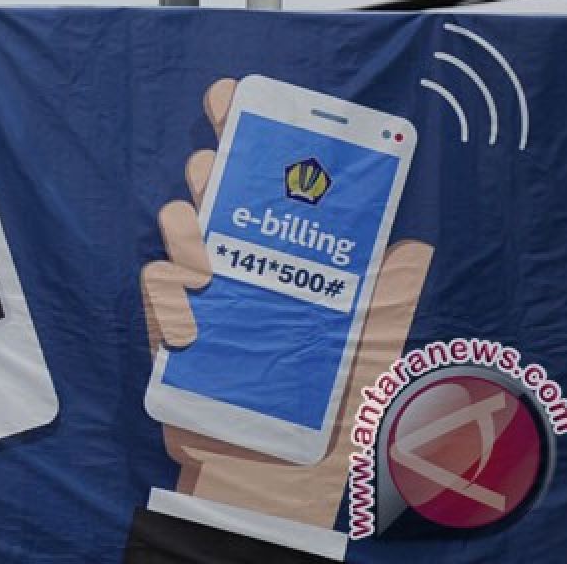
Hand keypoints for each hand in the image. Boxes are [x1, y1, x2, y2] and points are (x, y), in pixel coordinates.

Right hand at [142, 78, 433, 528]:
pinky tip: (195, 330)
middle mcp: (243, 257)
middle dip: (208, 167)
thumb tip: (412, 242)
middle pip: (211, 184)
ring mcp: (202, 289)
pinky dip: (168, 300)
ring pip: (174, 224)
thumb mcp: (376, 341)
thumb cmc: (335, 404)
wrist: (282, 469)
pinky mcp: (170, 325)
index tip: (228, 96)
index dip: (244, 130)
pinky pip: (155, 287)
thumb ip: (391, 294)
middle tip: (212, 176)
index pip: (266, 175)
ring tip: (207, 266)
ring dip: (183, 228)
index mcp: (288, 248)